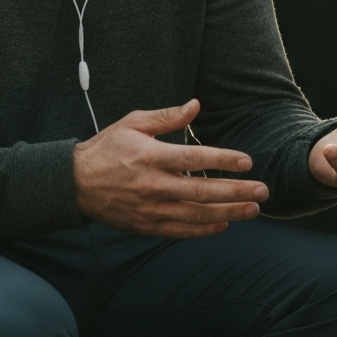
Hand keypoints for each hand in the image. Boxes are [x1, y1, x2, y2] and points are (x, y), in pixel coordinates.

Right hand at [73, 99, 268, 237]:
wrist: (73, 184)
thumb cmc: (107, 148)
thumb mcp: (133, 123)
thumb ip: (167, 117)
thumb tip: (196, 105)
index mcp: (152, 157)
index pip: (196, 159)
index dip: (224, 160)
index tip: (248, 162)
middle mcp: (153, 186)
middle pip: (202, 191)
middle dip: (236, 192)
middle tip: (262, 191)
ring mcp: (150, 209)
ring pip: (196, 215)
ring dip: (228, 213)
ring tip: (253, 210)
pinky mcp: (145, 225)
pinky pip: (180, 231)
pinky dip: (203, 229)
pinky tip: (224, 224)